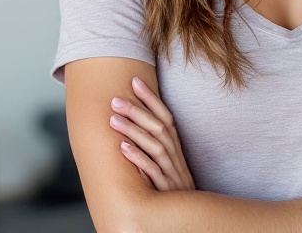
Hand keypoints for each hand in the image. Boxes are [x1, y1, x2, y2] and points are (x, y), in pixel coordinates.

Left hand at [109, 76, 195, 191]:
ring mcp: (172, 173)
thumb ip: (157, 147)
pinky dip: (138, 158)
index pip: (166, 117)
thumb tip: (137, 124)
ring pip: (154, 146)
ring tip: (113, 119)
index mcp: (176, 149)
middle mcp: (176, 157)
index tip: (135, 81)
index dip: (152, 98)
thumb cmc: (174, 191)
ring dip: (134, 130)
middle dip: (137, 111)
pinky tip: (122, 147)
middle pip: (158, 128)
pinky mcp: (165, 190)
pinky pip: (152, 171)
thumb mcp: (170, 166)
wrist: (188, 220)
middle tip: (116, 98)